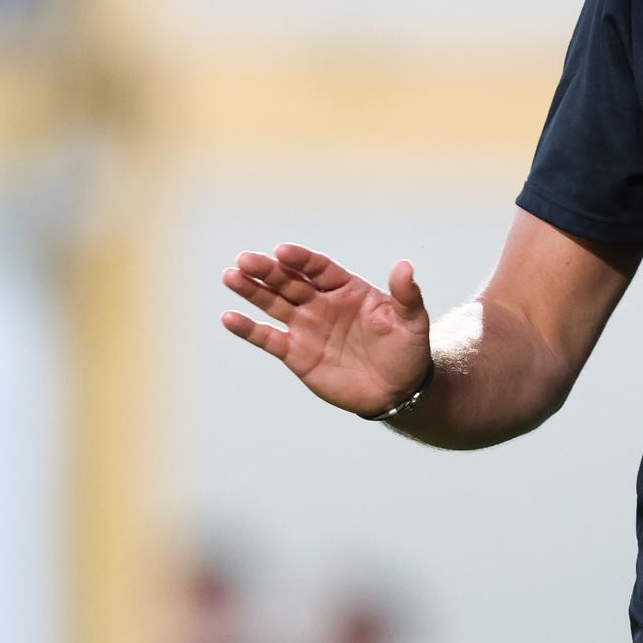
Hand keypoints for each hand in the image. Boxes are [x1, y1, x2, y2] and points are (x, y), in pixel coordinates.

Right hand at [220, 242, 431, 416]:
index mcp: (347, 289)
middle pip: (290, 281)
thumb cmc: (407, 350)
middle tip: (245, 259)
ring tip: (231, 276)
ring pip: (274, 304)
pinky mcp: (296, 354)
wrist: (397, 391)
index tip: (282, 251)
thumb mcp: (412, 321)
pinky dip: (248, 329)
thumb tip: (405, 267)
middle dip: (268, 270)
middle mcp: (322, 303)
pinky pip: (268, 338)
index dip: (301, 259)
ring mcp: (306, 327)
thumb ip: (406, 295)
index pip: (319, 268)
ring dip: (252, 291)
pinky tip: (229, 317)